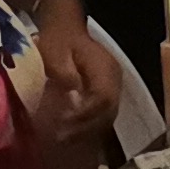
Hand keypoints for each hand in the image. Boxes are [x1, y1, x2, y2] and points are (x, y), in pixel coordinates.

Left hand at [29, 10, 123, 151]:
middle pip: (109, 110)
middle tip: (61, 138)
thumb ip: (63, 72)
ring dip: (88, 130)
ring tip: (64, 139)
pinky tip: (72, 133)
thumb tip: (72, 95)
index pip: (104, 97)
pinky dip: (89, 126)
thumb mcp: (54, 51)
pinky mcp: (106, 92)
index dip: (86, 114)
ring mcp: (113, 86)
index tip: (63, 123)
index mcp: (105, 67)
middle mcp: (115, 78)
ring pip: (108, 116)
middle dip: (86, 127)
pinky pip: (103, 114)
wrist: (65, 28)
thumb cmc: (58, 39)